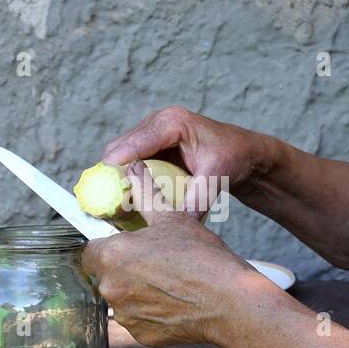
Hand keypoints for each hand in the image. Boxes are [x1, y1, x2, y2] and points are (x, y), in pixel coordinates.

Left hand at [82, 161, 272, 346]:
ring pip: (122, 297)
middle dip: (124, 267)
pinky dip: (151, 311)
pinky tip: (175, 300)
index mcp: (112, 255)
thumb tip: (133, 169)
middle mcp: (110, 288)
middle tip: (155, 259)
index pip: (91, 247)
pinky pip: (138, 319)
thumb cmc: (201, 258)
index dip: (108, 243)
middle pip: (106, 274)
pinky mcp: (140, 336)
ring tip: (169, 280)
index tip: (127, 243)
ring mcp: (125, 316)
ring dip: (137, 289)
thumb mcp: (171, 217)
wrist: (228, 302)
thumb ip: (145, 193)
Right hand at [101, 106, 273, 216]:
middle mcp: (156, 122)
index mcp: (171, 123)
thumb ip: (198, 198)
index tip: (104, 195)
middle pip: (117, 149)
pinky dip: (124, 178)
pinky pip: (129, 160)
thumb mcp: (216, 177)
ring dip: (114, 179)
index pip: (131, 144)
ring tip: (113, 207)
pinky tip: (126, 200)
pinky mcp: (151, 145)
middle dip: (109, 177)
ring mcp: (152, 132)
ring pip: (119, 155)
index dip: (113, 169)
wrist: (243, 152)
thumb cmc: (233, 157)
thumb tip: (180, 225)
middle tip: (107, 207)